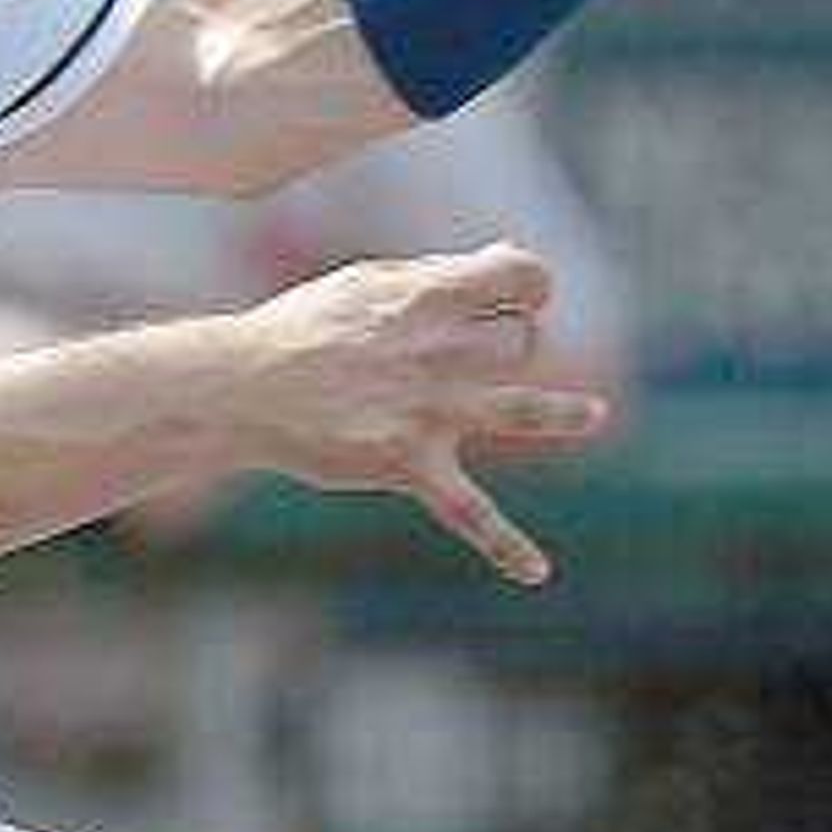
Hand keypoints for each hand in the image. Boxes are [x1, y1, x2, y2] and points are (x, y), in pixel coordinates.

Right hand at [215, 243, 611, 586]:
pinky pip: (471, 512)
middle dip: (510, 342)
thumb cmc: (298, 331)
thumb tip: (510, 258)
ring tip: (593, 416)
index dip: (529, 284)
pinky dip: (506, 545)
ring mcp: (428, 412)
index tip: (518, 295)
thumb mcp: (366, 283)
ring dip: (562, 413)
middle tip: (473, 357)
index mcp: (425, 297)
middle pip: (519, 342)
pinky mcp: (408, 465)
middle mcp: (437, 352)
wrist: (237, 390)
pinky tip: (536, 574)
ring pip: (522, 408)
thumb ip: (439, 274)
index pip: (520, 277)